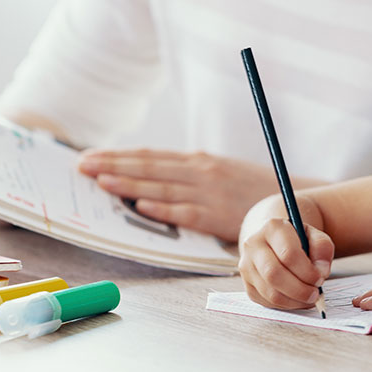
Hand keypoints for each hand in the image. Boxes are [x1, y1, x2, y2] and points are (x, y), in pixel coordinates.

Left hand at [78, 149, 285, 241]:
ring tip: (100, 181)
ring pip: (160, 187)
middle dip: (113, 165)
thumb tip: (156, 178)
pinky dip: (161, 208)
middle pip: (149, 167)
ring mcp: (208, 192)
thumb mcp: (220, 172)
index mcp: (198, 162)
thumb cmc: (251, 189)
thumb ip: (191, 173)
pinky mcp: (216, 215)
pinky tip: (140, 205)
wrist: (289, 200)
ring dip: (128, 183)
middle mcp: (200, 172)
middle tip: (81, 165)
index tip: (91, 156)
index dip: (119, 156)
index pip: (151, 156)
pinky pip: (184, 212)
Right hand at [238, 217, 333, 309]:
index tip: (320, 278)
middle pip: (274, 274)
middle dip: (299, 289)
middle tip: (315, 293)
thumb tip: (321, 271)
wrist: (272, 241)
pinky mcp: (247, 284)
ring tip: (309, 298)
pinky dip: (286, 305)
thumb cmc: (296, 240)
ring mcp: (247, 266)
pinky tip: (297, 299)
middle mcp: (253, 245)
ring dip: (294, 300)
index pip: (288, 254)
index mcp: (272, 228)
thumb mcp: (313, 235)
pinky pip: (267, 301)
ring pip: (270, 292)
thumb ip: (322, 247)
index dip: (307, 271)